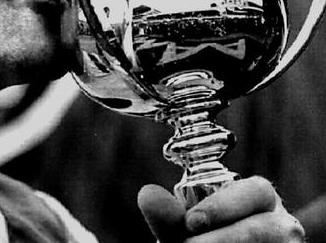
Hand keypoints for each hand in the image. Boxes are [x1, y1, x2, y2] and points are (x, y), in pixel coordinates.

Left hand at [137, 176, 304, 241]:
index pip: (254, 191)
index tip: (191, 221)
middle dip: (222, 238)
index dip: (222, 206)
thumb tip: (147, 194)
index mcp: (259, 197)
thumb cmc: (208, 238)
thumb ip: (168, 216)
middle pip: (265, 227)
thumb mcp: (186, 229)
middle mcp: (282, 222)